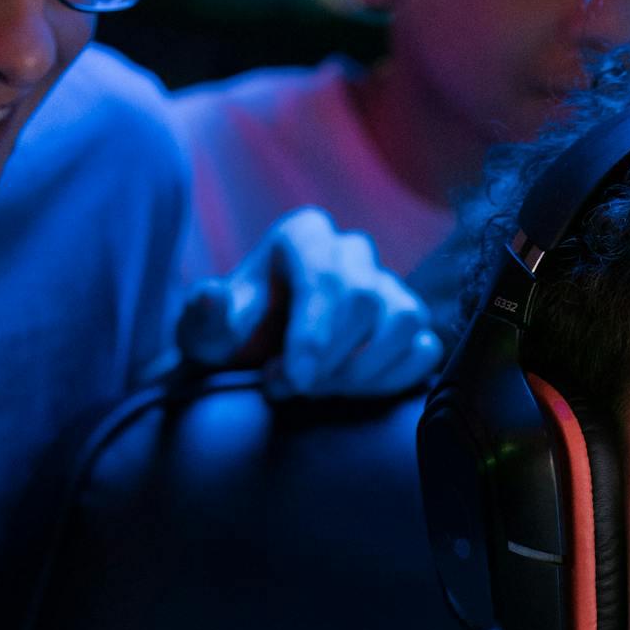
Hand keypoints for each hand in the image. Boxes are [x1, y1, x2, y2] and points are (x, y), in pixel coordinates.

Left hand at [177, 207, 444, 399]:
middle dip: (329, 358)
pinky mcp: (407, 325)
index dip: (313, 334)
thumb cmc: (232, 342)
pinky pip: (424, 349)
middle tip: (291, 390)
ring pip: (404, 320)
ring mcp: (386, 286)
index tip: (293, 381)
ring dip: (364, 370)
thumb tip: (209, 295)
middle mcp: (351, 252)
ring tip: (321, 392)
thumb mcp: (204, 332)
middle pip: (365, 299)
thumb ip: (205, 316)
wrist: (254, 362)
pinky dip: (394, 378)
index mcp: (304, 236)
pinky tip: (354, 393)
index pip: (323, 276)